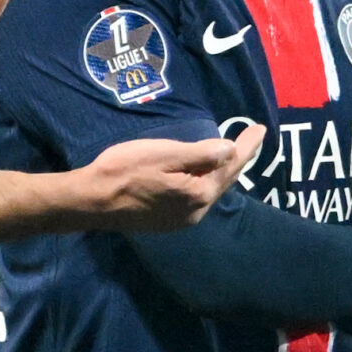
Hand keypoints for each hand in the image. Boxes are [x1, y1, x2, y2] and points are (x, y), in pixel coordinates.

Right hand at [75, 125, 263, 232]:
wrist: (90, 202)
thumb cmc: (123, 171)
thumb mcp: (164, 154)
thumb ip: (201, 153)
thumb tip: (231, 148)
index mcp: (199, 193)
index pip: (231, 164)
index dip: (247, 146)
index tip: (261, 129)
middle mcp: (197, 211)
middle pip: (225, 180)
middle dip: (239, 158)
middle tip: (252, 139)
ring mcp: (183, 220)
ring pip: (211, 191)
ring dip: (223, 172)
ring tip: (234, 155)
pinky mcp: (169, 222)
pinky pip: (197, 198)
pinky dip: (206, 183)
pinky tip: (206, 175)